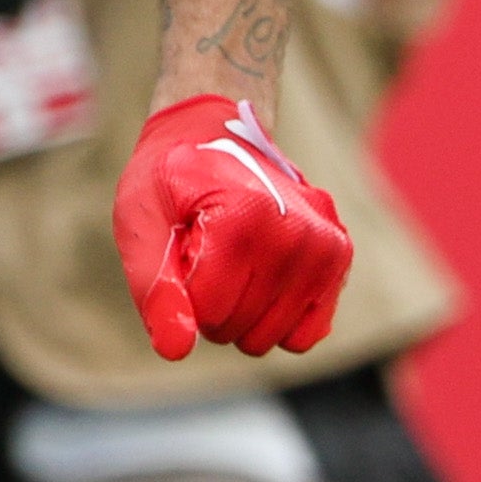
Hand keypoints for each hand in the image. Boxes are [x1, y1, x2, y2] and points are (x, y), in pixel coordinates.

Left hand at [113, 90, 351, 362]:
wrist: (216, 130)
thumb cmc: (171, 178)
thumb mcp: (141, 225)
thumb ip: (156, 288)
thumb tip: (177, 351)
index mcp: (244, 217)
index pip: (207, 313)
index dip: (182, 292)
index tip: (182, 248)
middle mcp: (296, 232)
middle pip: (240, 328)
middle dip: (211, 306)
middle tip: (205, 254)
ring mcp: (325, 245)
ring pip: (274, 338)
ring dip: (244, 315)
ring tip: (233, 263)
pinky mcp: (339, 257)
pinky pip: (309, 332)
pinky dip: (281, 321)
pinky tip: (262, 284)